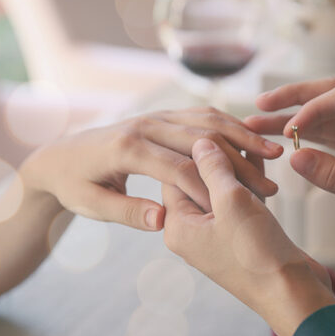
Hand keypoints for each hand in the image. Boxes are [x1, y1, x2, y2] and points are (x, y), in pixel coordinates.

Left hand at [22, 107, 282, 230]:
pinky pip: (201, 115)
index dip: (211, 188)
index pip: (178, 168)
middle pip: (201, 140)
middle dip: (240, 161)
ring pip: (207, 120)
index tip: (241, 206)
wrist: (60, 155)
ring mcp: (154, 116)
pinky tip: (253, 139)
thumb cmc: (74, 185)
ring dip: (243, 136)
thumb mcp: (92, 205)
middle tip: (272, 182)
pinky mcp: (162, 115)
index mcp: (126, 149)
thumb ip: (127, 212)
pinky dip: (230, 125)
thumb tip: (161, 220)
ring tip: (274, 153)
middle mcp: (144, 125)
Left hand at [162, 139, 334, 335]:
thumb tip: (201, 144)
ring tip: (250, 137)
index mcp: (178, 226)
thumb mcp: (232, 202)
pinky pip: (239, 201)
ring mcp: (217, 235)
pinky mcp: (241, 236)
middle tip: (233, 130)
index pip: (174, 174)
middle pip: (197, 180)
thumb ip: (213, 169)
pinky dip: (249, 180)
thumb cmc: (257, 253)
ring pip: (221, 188)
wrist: (292, 295)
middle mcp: (192, 231)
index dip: (194, 149)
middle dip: (217, 155)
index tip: (213, 127)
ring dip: (237, 166)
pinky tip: (260, 157)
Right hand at [246, 78, 334, 293]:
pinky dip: (310, 135)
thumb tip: (293, 158)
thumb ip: (334, 177)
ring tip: (260, 122)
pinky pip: (334, 132)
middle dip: (295, 97)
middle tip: (260, 102)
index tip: (287, 131)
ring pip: (329, 114)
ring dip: (297, 117)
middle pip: (332, 94)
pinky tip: (285, 139)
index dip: (311, 108)